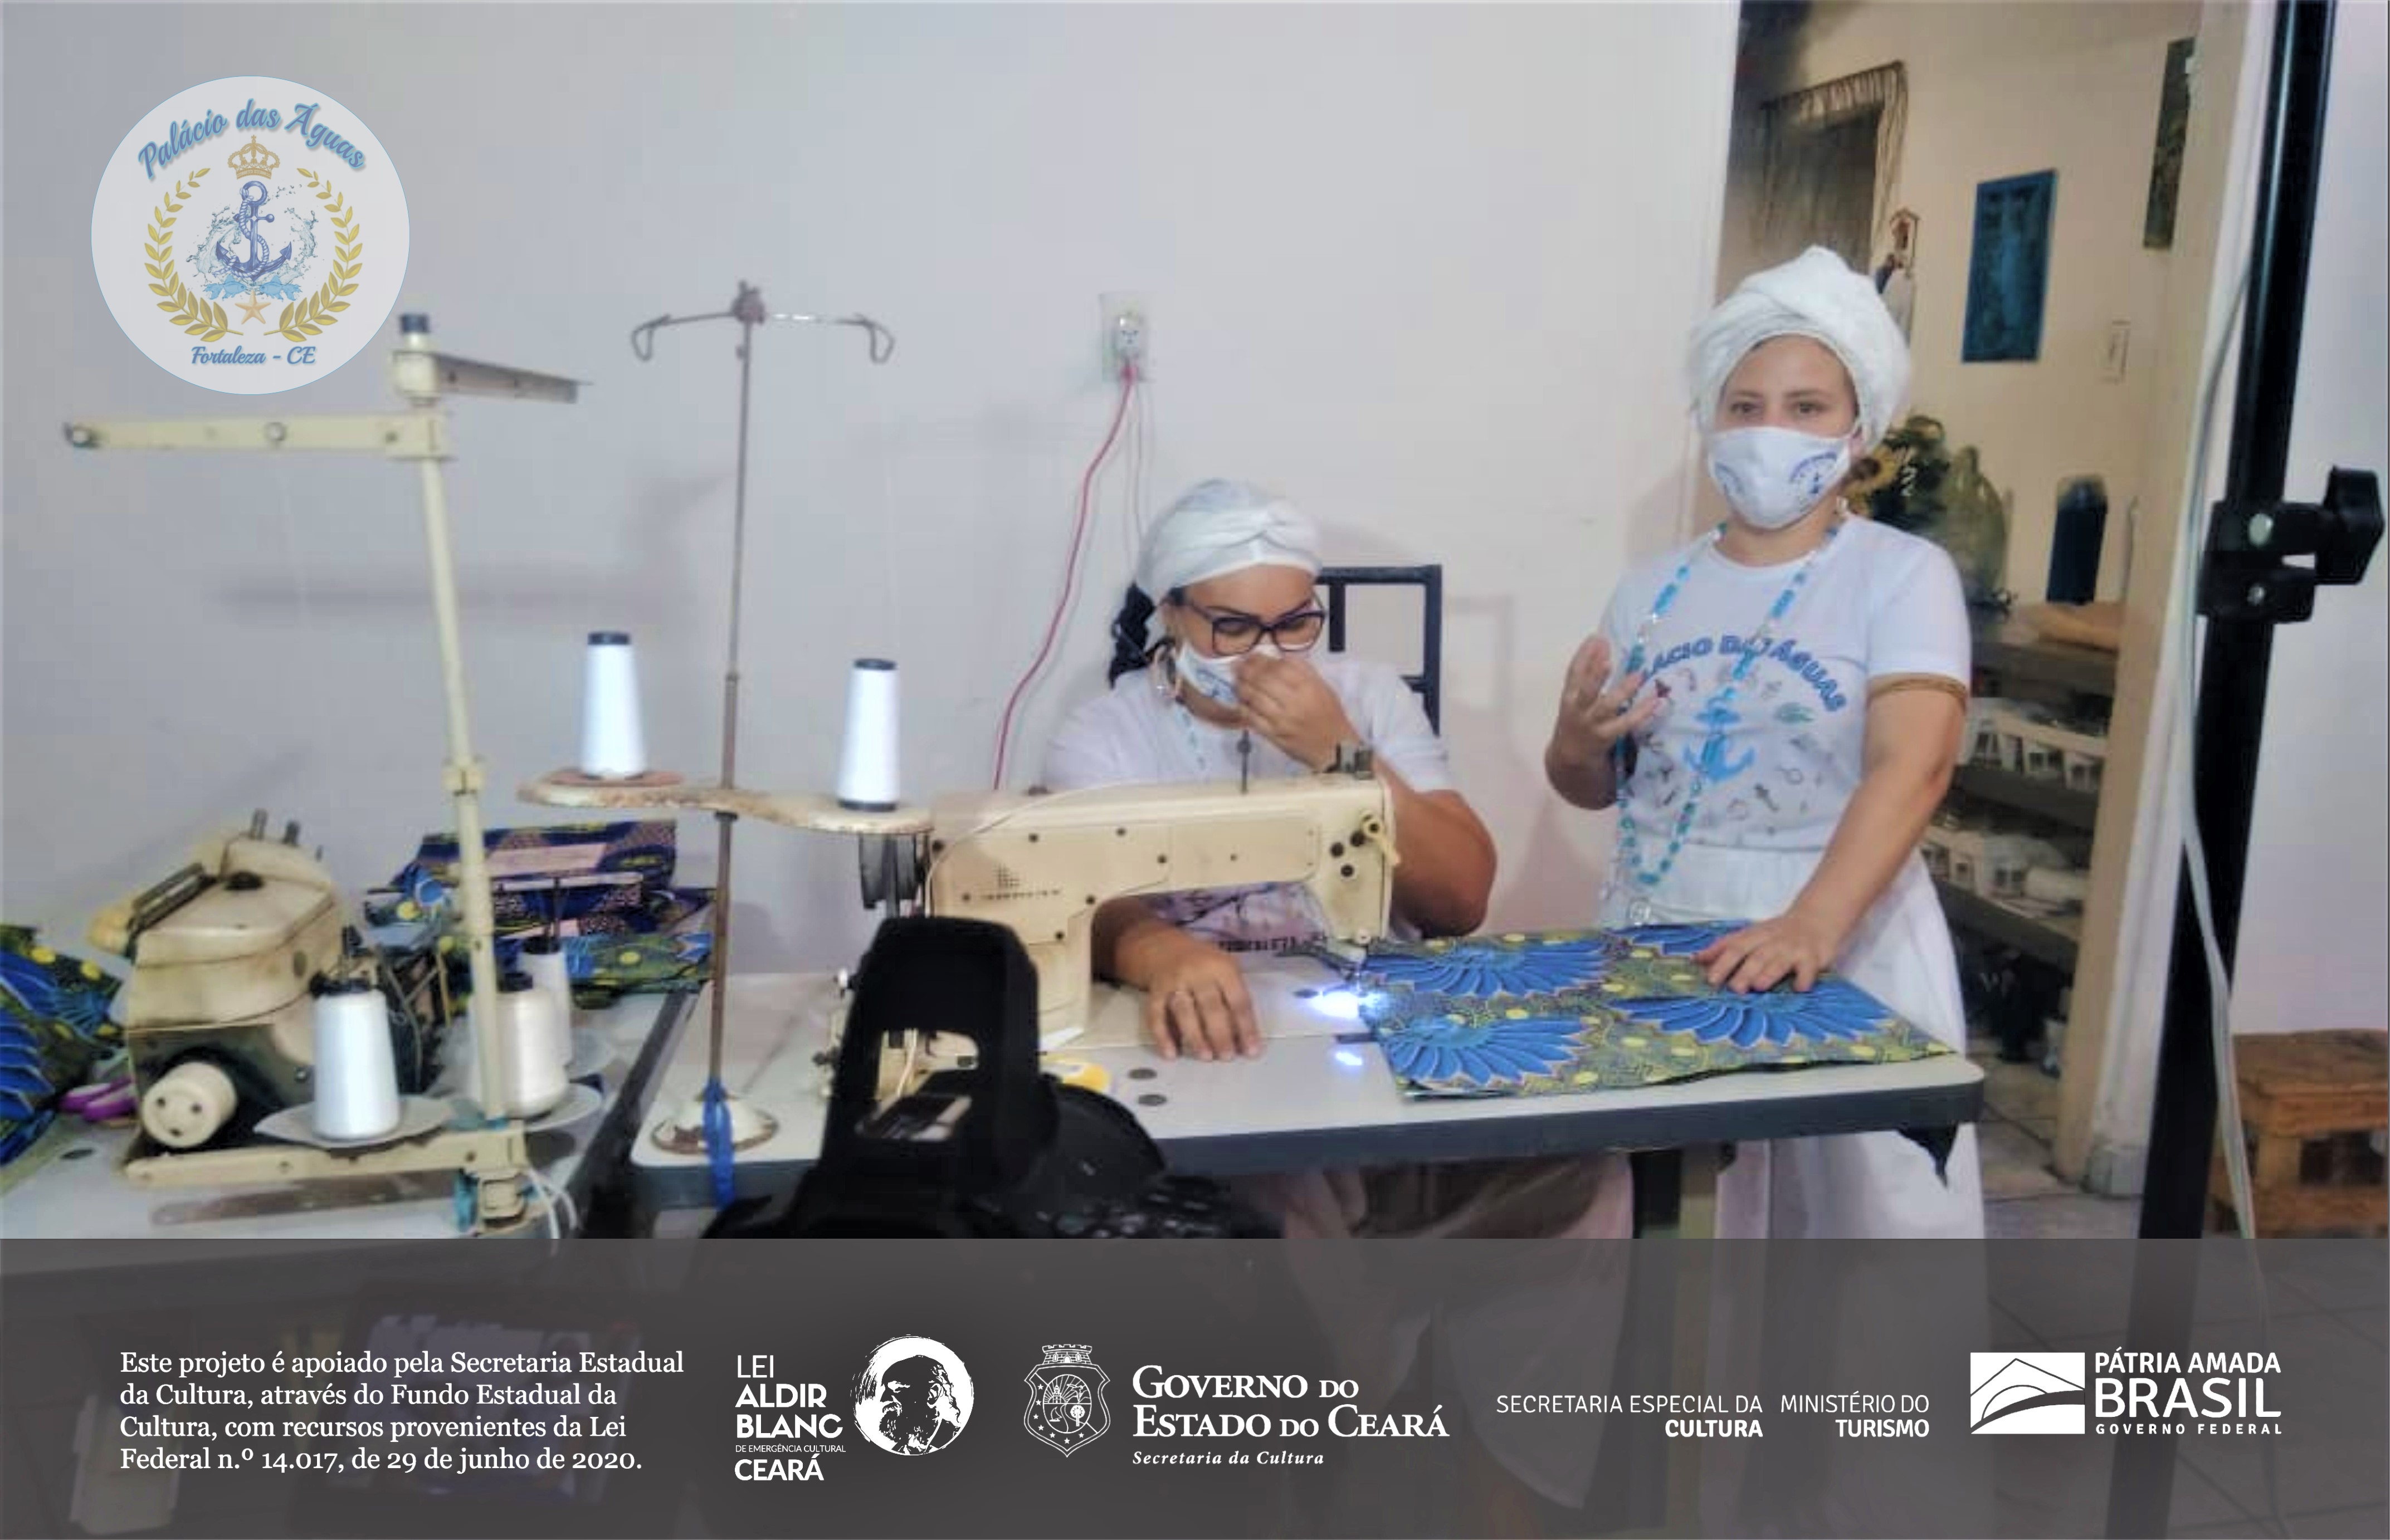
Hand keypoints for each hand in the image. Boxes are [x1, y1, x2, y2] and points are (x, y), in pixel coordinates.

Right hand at [1130, 931, 1261, 1061]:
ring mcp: (1174, 982)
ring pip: (1184, 1012)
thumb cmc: (1204, 963)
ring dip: (1195, 1037)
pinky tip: (1171, 1054)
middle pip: (1211, 1007)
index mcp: (1222, 967)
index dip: (1246, 1027)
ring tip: (1206, 1057)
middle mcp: (1197, 973)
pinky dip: (1162, 1036)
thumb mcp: (1225, 968)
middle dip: (1221, 1034)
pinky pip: (1156, 1015)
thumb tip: (1243, 1037)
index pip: (1238, 1000)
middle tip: (1227, 1057)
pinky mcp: (1154, 992)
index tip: (1252, 1051)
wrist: (1164, 947)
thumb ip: (1234, 997)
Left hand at [1236, 655, 1360, 772]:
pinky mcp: (1273, 735)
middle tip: (1237, 665)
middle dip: (1246, 670)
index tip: (1251, 656)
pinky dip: (1243, 707)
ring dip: (1241, 687)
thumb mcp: (1322, 686)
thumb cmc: (1329, 714)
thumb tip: (1276, 658)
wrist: (1334, 747)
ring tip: (1236, 680)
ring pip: (1254, 698)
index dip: (1261, 660)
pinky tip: (1240, 700)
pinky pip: (1252, 718)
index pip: (1278, 667)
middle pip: (1263, 680)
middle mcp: (1294, 702)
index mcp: (1308, 687)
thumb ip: (1302, 670)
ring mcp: (1281, 720)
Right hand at [1550, 635, 1664, 766]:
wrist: (1569, 756)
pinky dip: (1641, 713)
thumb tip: (1602, 643)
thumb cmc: (1577, 718)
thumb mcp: (1575, 697)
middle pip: (1586, 690)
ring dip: (1622, 691)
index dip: (1584, 655)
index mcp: (1569, 696)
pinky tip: (1654, 701)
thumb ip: (1586, 674)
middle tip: (1609, 656)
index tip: (1596, 638)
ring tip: (1638, 675)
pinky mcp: (1606, 737)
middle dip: (1596, 673)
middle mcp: (1578, 710)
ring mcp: (1592, 725)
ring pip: (1607, 707)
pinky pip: (1626, 724)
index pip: (1573, 673)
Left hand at [1695, 908, 1844, 993]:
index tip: (1710, 979)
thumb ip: (1723, 947)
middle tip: (1734, 989)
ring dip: (1769, 973)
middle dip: (1744, 972)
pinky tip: (1798, 988)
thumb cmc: (1776, 933)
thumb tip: (1696, 959)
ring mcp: (1792, 949)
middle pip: (1755, 956)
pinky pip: (1808, 969)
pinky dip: (1804, 978)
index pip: (1734, 947)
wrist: (1815, 919)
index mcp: (1754, 936)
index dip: (1721, 963)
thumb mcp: (1749, 935)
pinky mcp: (1813, 958)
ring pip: (1778, 961)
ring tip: (1758, 986)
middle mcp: (1772, 941)